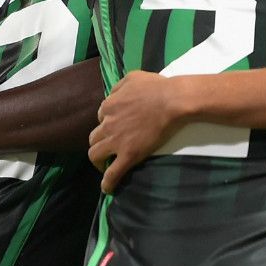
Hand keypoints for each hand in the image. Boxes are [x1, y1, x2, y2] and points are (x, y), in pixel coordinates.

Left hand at [89, 71, 186, 193]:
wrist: (172, 101)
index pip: (101, 116)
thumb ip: (119, 86)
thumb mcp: (133, 77)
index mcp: (109, 106)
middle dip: (99, 142)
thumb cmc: (157, 87)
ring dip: (97, 160)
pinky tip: (106, 188)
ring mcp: (117, 141)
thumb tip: (113, 94)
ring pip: (95, 154)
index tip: (116, 126)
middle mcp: (108, 124)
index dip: (108, 122)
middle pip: (93, 137)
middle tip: (107, 148)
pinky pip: (112, 172)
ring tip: (103, 165)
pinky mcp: (128, 155)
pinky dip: (107, 182)